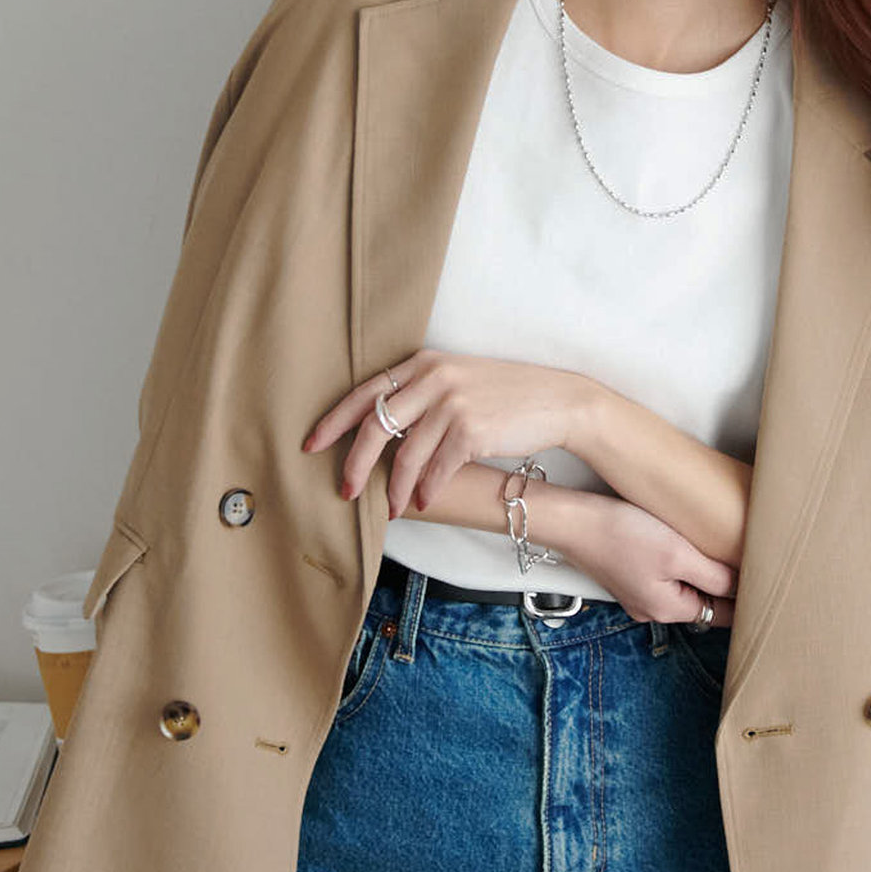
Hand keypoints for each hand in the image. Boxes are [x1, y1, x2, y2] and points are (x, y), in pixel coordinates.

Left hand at [301, 351, 595, 508]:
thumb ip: (422, 396)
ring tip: (393, 508)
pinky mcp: (471, 430)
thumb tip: (385, 431)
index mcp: (424, 363)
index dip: (333, 421)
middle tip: (345, 490)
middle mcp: (433, 379)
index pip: (365, 393)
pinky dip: (427, 490)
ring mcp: (452, 403)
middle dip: (354, 463)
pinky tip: (424, 502)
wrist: (558, 400)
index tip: (312, 445)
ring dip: (395, 489)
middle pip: (374, 426)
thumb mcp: (460, 381)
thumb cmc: (508, 396)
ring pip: (405, 456)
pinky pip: (436, 469)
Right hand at [560, 492, 738, 625]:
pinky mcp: (630, 575)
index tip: (770, 585)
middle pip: (705, 604)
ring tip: (726, 552)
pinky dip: (684, 567)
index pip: (723, 616)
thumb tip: (744, 587)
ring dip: (706, 575)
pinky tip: (690, 547)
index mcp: (668, 609)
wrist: (572, 520)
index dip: (748, 602)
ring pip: (687, 589)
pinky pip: (668, 578)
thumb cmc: (619, 533)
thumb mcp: (678, 554)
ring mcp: (640, 594)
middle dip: (728, 587)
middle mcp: (653, 608)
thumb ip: (714, 575)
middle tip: (754, 564)